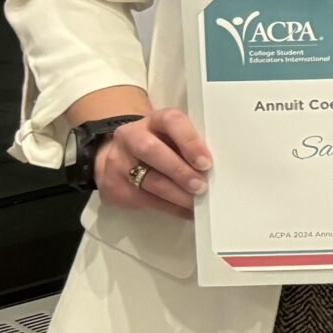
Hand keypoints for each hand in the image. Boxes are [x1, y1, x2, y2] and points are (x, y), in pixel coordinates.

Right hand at [93, 106, 211, 218]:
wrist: (121, 156)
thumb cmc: (161, 146)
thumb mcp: (174, 138)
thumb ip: (190, 147)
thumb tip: (218, 170)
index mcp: (154, 120)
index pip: (171, 121)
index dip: (189, 141)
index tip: (206, 162)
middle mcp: (132, 136)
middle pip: (151, 150)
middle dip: (179, 171)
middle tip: (201, 186)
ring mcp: (118, 161)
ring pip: (148, 179)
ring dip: (176, 194)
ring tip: (196, 203)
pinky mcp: (113, 185)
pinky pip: (143, 199)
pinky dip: (169, 207)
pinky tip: (185, 211)